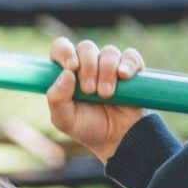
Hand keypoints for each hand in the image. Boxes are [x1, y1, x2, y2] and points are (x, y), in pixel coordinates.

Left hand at [46, 37, 146, 162]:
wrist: (117, 140)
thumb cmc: (88, 129)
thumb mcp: (65, 120)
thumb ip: (57, 99)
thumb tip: (66, 74)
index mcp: (68, 73)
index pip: (61, 48)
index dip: (65, 52)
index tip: (72, 67)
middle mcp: (88, 65)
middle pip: (86, 47)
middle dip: (88, 67)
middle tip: (89, 90)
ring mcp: (110, 66)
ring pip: (109, 52)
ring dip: (106, 71)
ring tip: (106, 95)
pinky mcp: (131, 70)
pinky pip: (130, 56)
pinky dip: (127, 64)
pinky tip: (123, 77)